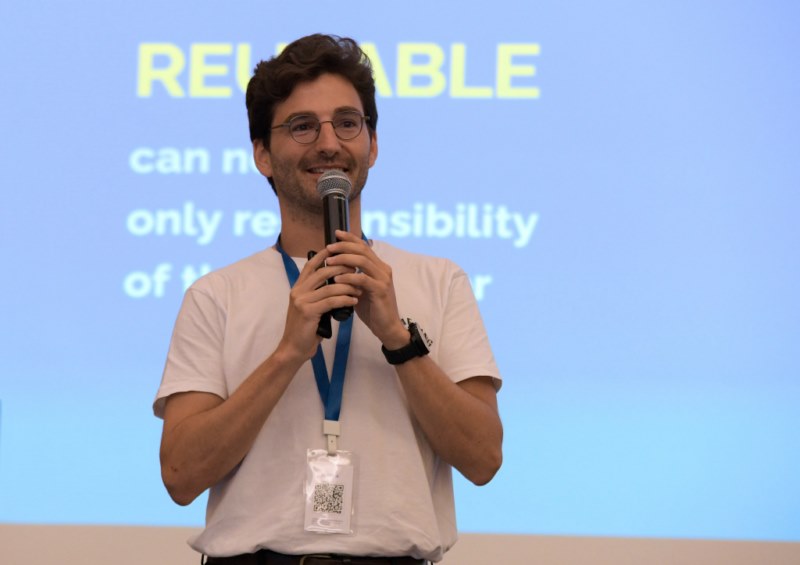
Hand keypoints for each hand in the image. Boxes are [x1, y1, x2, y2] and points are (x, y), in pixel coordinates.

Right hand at [278, 247, 359, 360]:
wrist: (294, 348)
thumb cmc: (305, 329)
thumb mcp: (310, 307)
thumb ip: (318, 294)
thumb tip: (336, 283)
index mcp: (298, 288)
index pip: (311, 266)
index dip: (324, 256)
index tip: (340, 250)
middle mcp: (298, 291)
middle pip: (322, 273)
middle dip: (341, 269)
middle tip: (356, 270)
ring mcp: (301, 301)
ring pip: (329, 287)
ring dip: (347, 286)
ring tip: (359, 288)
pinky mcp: (308, 312)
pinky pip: (331, 301)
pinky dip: (345, 300)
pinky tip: (354, 301)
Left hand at [324, 231, 408, 347]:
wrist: (387, 328)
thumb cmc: (372, 309)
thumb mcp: (361, 289)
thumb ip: (353, 277)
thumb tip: (335, 267)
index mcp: (379, 267)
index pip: (364, 246)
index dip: (350, 238)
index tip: (336, 233)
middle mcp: (383, 269)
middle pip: (363, 249)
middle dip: (344, 246)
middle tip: (329, 247)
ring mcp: (383, 279)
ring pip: (363, 261)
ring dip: (344, 259)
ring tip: (329, 261)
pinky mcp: (380, 290)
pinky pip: (362, 279)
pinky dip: (348, 277)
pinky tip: (337, 278)